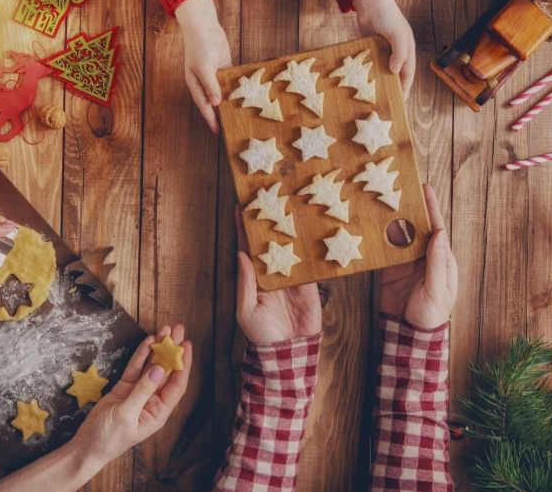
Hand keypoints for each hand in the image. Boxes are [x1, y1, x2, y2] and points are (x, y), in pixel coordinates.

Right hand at [71, 325, 191, 465]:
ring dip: (158, 349)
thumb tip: (159, 370)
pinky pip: (136, 368)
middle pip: (166, 372)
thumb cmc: (108, 439)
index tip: (186, 345)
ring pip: (152, 367)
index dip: (183, 364)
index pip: (177, 385)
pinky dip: (141, 355)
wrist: (86, 447)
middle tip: (177, 329)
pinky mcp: (125, 389)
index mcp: (158, 412)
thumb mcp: (126, 415)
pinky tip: (148, 342)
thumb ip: (142, 391)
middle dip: (172, 350)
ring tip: (164, 330)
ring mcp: (138, 393)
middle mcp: (152, 401)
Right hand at [175, 0, 231, 134]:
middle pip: (214, 103)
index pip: (205, 106)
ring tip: (241, 114)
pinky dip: (237, 88)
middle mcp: (205, 83)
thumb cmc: (199, 47)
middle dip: (222, 114)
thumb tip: (216, 103)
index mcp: (196, 85)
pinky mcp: (225, 68)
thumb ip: (210, 85)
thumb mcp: (204, 68)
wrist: (204, 27)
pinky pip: (231, 82)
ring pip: (224, 93)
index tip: (218, 132)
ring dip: (231, 102)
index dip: (211, 119)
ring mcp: (216, 76)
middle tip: (233, 126)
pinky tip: (246, 96)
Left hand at [234, 206, 321, 342]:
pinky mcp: (310, 283)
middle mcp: (272, 273)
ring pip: (290, 247)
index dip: (244, 229)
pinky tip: (309, 230)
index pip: (247, 248)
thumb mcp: (246, 309)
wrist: (289, 353)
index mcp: (254, 278)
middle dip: (267, 222)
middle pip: (269, 242)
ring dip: (289, 230)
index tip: (241, 207)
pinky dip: (310, 248)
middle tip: (267, 198)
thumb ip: (245, 282)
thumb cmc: (262, 335)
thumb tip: (241, 255)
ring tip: (288, 206)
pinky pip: (309, 262)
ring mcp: (291, 277)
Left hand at [352, 0, 416, 98]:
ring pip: (383, 70)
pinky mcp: (372, 48)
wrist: (371, 3)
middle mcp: (397, 52)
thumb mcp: (398, 35)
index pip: (408, 75)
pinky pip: (372, 64)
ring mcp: (384, 51)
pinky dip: (369, 72)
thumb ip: (399, 53)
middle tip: (387, 102)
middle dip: (393, 88)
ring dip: (380, 81)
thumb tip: (395, 71)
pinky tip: (363, 81)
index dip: (405, 88)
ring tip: (374, 95)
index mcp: (407, 51)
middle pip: (396, 75)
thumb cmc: (388, 17)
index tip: (401, 102)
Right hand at [379, 185, 457, 328]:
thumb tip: (438, 234)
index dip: (431, 209)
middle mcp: (424, 257)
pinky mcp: (390, 269)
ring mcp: (406, 263)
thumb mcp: (437, 290)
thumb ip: (436, 262)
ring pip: (400, 235)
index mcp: (441, 260)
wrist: (408, 335)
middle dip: (411, 208)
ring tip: (386, 200)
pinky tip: (374, 224)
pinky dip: (380, 237)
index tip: (425, 189)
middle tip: (402, 188)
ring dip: (394, 219)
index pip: (437, 230)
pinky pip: (385, 249)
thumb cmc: (430, 316)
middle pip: (417, 228)